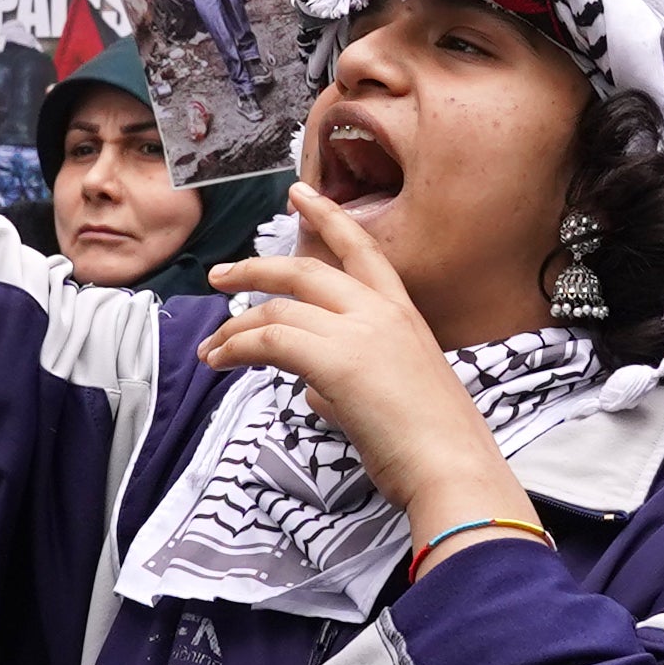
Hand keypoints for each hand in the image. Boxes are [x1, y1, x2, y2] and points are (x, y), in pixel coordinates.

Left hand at [204, 184, 534, 543]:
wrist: (453, 470)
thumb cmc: (432, 445)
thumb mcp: (396, 395)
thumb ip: (349, 381)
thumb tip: (312, 389)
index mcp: (405, 314)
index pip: (362, 250)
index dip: (329, 217)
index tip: (300, 194)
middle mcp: (382, 312)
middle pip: (304, 270)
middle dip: (254, 269)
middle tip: (221, 276)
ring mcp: (360, 332)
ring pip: (278, 309)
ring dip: (235, 327)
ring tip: (210, 348)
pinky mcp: (337, 361)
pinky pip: (269, 341)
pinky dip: (236, 348)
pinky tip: (220, 361)